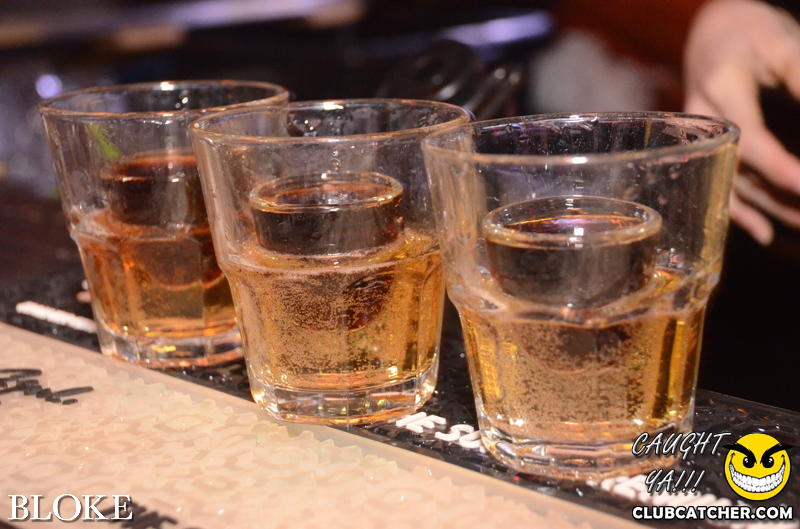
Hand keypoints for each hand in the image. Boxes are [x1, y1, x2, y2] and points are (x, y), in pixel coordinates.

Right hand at [684, 0, 799, 244]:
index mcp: (719, 89)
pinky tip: (764, 233)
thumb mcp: (783, 45)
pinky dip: (740, 211)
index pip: (748, 139)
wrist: (713, 31)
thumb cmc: (750, 32)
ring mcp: (696, 138)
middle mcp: (701, 120)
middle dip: (777, 197)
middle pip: (737, 170)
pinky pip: (716, 184)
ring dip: (766, 209)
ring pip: (729, 182)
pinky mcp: (700, 149)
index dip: (777, 167)